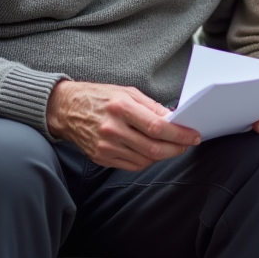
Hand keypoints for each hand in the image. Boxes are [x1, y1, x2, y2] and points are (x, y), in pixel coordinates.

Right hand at [46, 81, 200, 171]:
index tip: (193, 136)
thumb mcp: (127, 92)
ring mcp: (106, 146)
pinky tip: (151, 151)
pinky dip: (146, 160)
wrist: (66, 109)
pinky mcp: (101, 158)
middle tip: (187, 144)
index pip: (157, 127)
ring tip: (170, 146)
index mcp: (121, 108)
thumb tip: (174, 119)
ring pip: (145, 159)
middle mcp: (112, 129)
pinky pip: (132, 165)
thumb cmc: (99, 96)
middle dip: (176, 149)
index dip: (179, 134)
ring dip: (163, 155)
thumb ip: (152, 107)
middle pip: (153, 148)